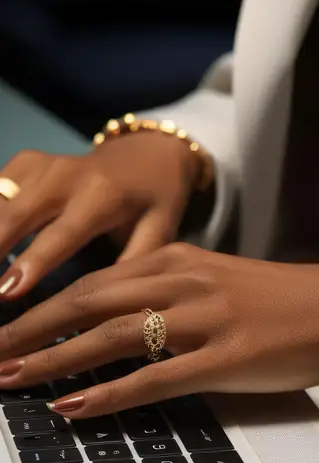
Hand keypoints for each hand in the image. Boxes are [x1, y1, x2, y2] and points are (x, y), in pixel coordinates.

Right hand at [0, 133, 203, 298]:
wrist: (146, 152)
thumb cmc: (154, 200)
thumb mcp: (159, 229)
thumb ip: (135, 264)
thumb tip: (112, 309)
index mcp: (102, 195)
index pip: (62, 234)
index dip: (33, 263)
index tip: (6, 293)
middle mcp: (65, 175)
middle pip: (15, 215)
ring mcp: (40, 165)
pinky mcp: (23, 162)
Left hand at [0, 243, 318, 415]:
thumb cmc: (282, 301)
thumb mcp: (217, 282)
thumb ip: (168, 294)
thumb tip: (114, 322)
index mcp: (178, 260)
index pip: (92, 280)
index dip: (41, 303)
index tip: (2, 323)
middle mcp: (183, 282)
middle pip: (88, 301)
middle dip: (29, 329)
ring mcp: (204, 318)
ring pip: (111, 335)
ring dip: (53, 359)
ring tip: (10, 379)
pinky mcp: (226, 357)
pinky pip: (155, 376)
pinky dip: (108, 392)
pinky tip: (73, 406)